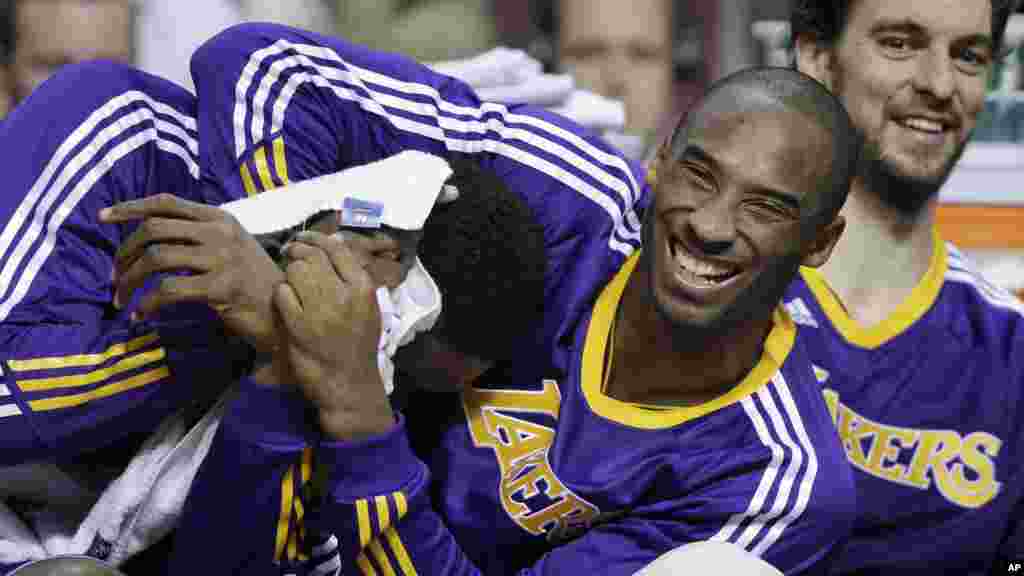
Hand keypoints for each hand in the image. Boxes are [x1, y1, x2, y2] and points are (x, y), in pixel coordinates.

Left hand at [99, 193, 285, 353]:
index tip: (102, 218)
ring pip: (156, 258)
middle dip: (124, 253)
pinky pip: (169, 290)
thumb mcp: (229, 248)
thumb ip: (197, 237)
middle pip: (154, 229)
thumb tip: (147, 241)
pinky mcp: (221, 286)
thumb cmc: (252, 284)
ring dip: (129, 280)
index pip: (166, 203)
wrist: (286, 312)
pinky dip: (147, 304)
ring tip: (122, 299)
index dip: (130, 208)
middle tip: (115, 278)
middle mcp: (220, 232)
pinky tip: (141, 316)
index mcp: (219, 218)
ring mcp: (222, 258)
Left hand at [273, 231, 393, 440]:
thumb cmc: (357, 343)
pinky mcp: (299, 325)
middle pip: (312, 256)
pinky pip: (282, 293)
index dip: (315, 238)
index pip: (337, 249)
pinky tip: (287, 303)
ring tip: (292, 284)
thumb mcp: (366, 306)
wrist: (348, 383)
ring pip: (295, 271)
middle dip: (297, 254)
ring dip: (289, 274)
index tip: (303, 238)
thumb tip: (333, 239)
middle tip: (290, 257)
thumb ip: (351, 275)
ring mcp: (320, 310)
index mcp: (363, 288)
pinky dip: (282, 294)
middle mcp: (344, 295)